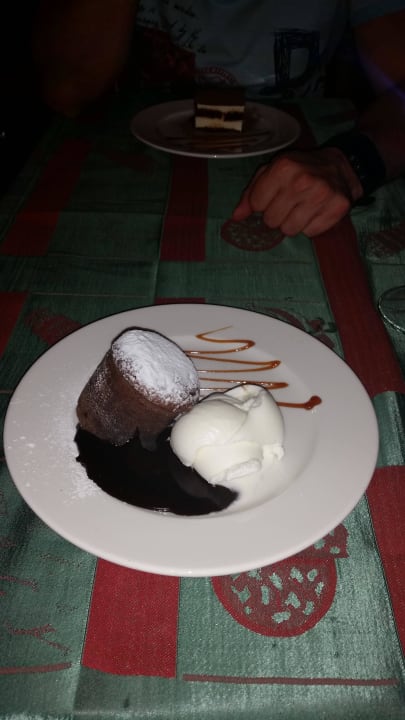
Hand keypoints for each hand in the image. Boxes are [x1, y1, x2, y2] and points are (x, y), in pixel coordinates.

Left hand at [232, 147, 363, 236]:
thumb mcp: (272, 172)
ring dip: (293, 223)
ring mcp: (321, 195)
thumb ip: (251, 193)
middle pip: (272, 221)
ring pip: (290, 230)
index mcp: (283, 167)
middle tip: (289, 204)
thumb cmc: (300, 170)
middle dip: (277, 215)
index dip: (262, 203)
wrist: (340, 167)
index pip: (257, 204)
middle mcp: (302, 181)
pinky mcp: (337, 208)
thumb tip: (236, 217)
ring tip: (302, 208)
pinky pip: (310, 233)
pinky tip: (316, 212)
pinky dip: (311, 226)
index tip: (273, 197)